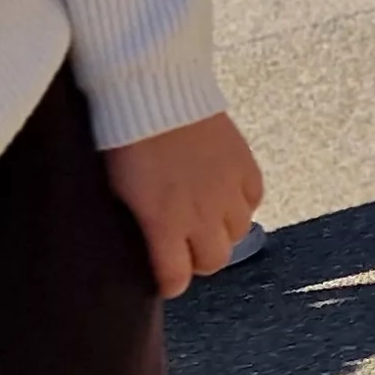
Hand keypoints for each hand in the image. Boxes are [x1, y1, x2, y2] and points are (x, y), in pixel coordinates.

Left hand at [99, 113, 262, 300]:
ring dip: (222, 230)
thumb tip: (147, 241)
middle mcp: (203, 214)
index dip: (169, 283)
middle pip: (215, 261)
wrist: (156, 91)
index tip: (164, 279)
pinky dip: (242, 203)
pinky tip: (226, 193)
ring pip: (239, 233)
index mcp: (165, 223)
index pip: (176, 277)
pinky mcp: (245, 165)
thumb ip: (141, 222)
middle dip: (199, 259)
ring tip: (206, 216)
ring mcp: (228, 189)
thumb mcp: (121, 190)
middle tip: (184, 245)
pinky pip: (254, 200)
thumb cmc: (126, 139)